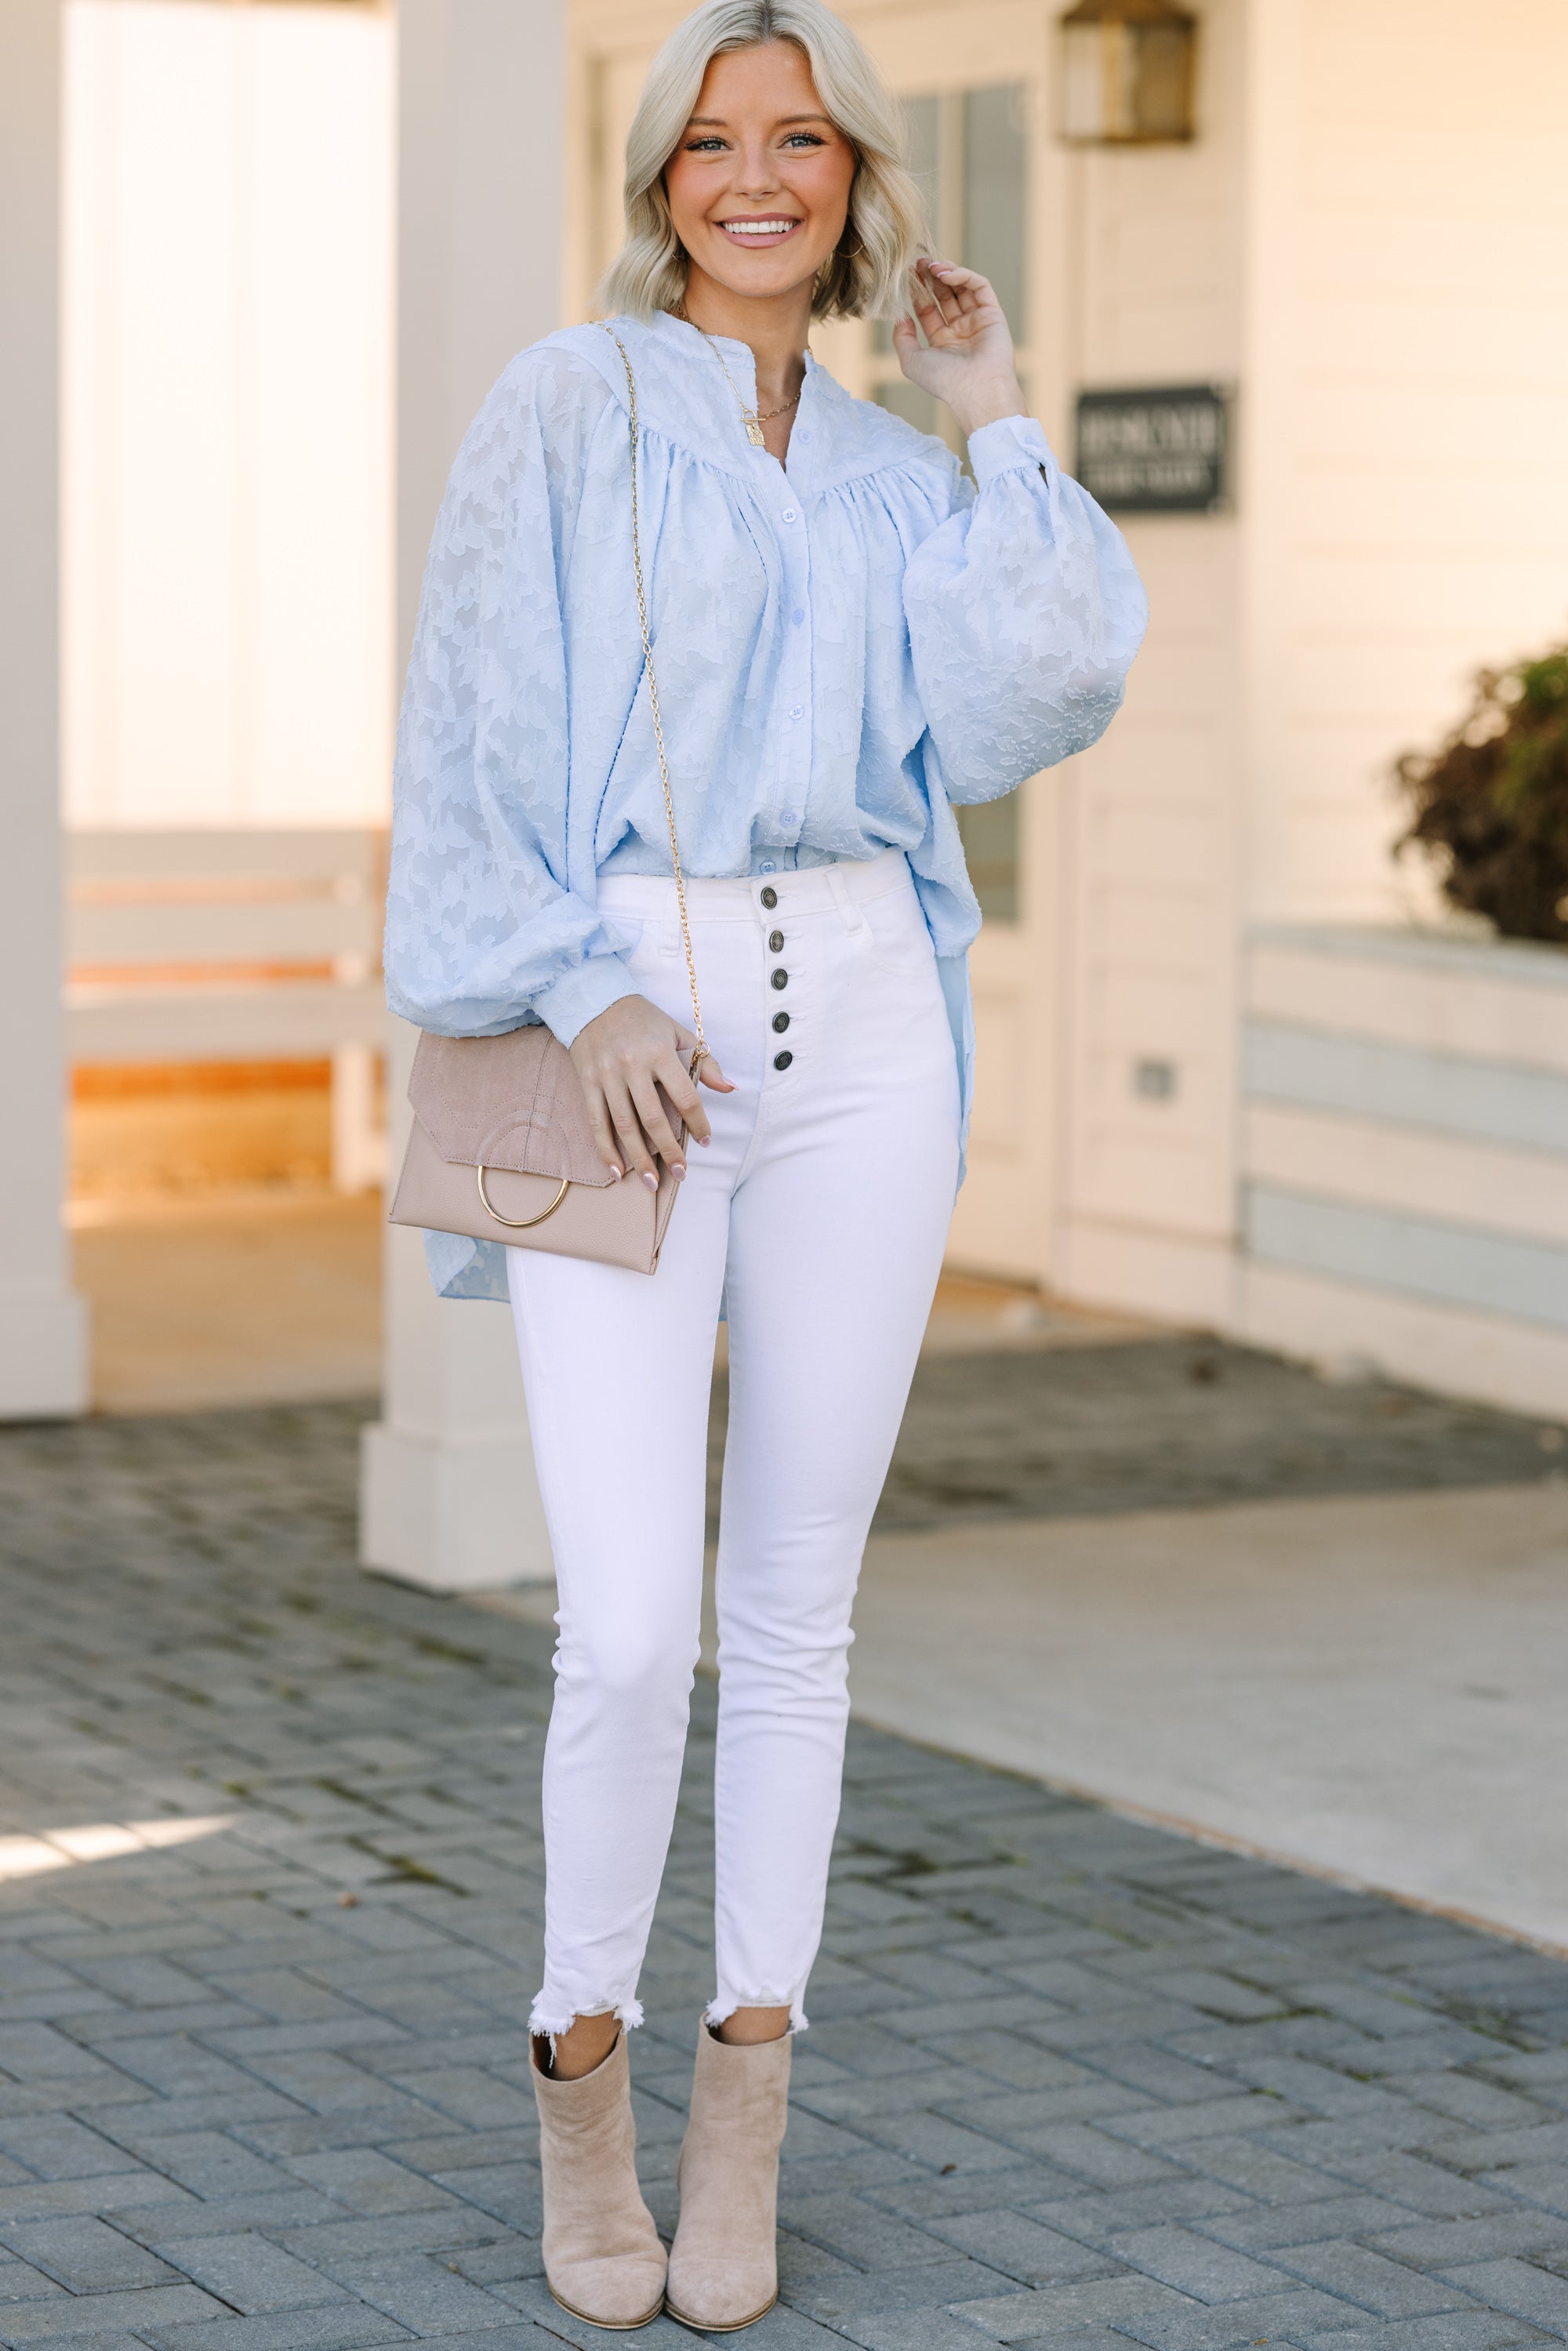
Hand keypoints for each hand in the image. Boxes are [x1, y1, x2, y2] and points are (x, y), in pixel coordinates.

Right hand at [569, 994, 732, 1189]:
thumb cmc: (642, 1019)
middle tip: (681, 1174)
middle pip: (653, 1118)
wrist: (594, 1000)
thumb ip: (704, 1062)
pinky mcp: (588, 1083)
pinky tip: (616, 1170)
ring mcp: (608, 1076)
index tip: (705, 1141)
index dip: (698, 1122)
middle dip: (669, 1151)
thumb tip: (730, 1089)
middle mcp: (633, 1066)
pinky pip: (597, 1121)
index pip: (685, 1096)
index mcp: (660, 1053)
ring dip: (639, 1158)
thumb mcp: (677, 1032)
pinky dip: (605, 1148)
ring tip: (652, 1182)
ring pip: (624, 1125)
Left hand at [892, 259, 1028, 439]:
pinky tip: (946, 273)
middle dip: (930, 278)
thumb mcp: (911, 361)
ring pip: (961, 288)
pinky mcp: (993, 314)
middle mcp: (960, 331)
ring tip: (930, 265)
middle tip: (918, 263)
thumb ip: (902, 337)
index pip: (928, 310)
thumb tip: (899, 316)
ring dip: (946, 272)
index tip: (906, 277)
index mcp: (942, 343)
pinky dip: (963, 275)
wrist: (977, 390)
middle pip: (944, 295)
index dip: (917, 292)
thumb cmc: (944, 382)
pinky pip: (979, 287)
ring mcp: (977, 321)